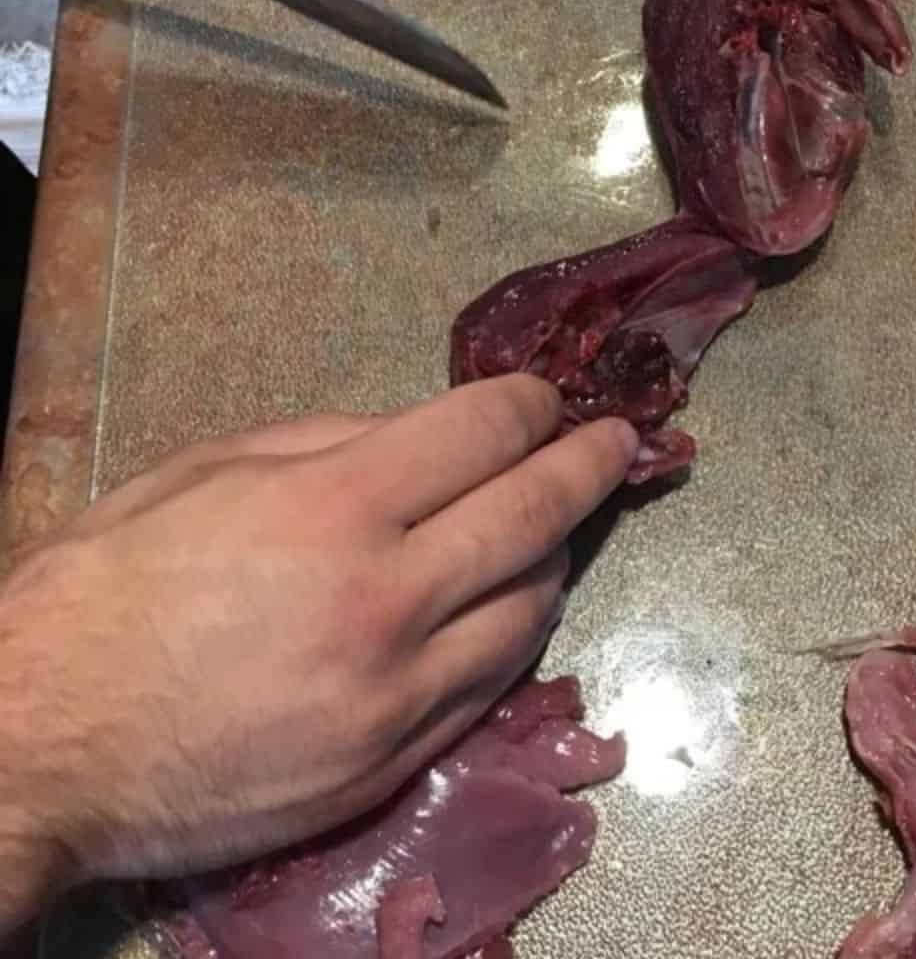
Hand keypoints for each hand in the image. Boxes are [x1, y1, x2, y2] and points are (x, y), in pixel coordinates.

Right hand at [0, 375, 636, 930]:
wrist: (43, 746)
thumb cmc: (106, 589)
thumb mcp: (206, 471)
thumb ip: (330, 442)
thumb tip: (425, 435)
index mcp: (333, 506)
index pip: (482, 434)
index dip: (528, 404)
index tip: (545, 397)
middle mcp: (387, 598)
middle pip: (532, 514)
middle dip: (587, 464)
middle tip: (617, 442)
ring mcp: (400, 692)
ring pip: (529, 607)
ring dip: (556, 552)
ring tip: (558, 522)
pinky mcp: (394, 760)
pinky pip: (491, 683)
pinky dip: (514, 631)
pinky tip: (513, 604)